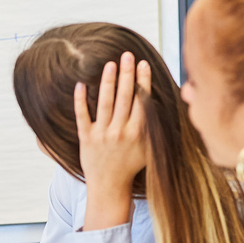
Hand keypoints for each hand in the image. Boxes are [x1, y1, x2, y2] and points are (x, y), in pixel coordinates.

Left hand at [76, 53, 149, 230]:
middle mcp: (120, 132)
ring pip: (105, 103)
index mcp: (138, 133)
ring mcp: (102, 134)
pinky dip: (81, 101)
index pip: (142, 101)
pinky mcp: (86, 138)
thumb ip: (154, 127)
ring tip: (110, 63)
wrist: (110, 187)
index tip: (143, 64)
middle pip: (125, 97)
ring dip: (108, 81)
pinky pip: (82, 116)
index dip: (143, 81)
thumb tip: (162, 102)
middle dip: (127, 74)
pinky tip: (81, 84)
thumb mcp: (149, 148)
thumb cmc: (132, 166)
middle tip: (127, 55)